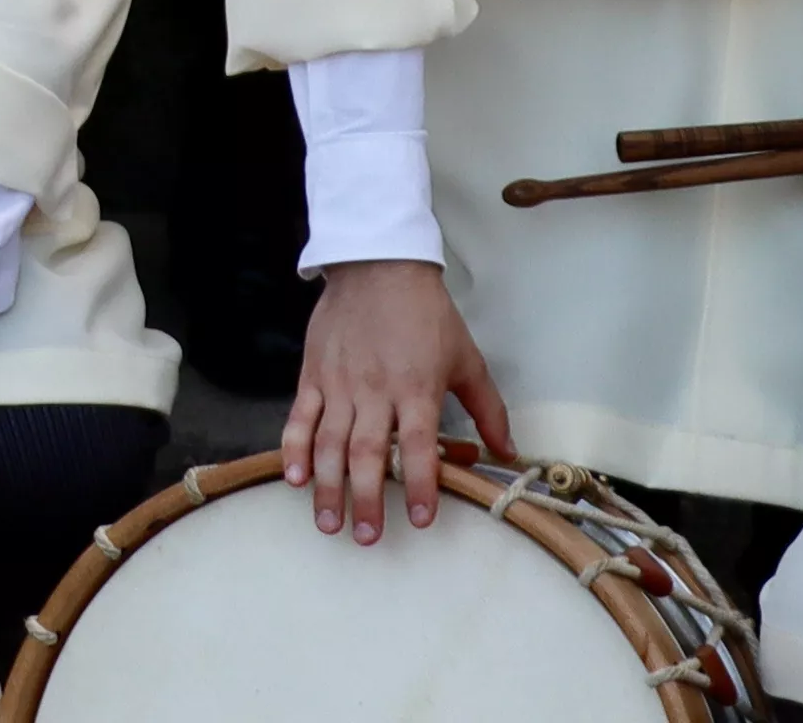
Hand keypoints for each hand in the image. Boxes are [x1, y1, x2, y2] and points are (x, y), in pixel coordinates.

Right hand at [280, 258, 501, 543]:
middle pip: (368, 453)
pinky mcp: (313, 374)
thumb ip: (488, 408)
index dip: (419, 484)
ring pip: (330, 443)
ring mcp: (340, 383)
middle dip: (366, 499)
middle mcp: (376, 390)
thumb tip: (507, 451)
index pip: (418, 446)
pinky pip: (301, 417)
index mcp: (417, 388)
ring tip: (329, 523)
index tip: (419, 519)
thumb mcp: (466, 357)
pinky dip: (294, 449)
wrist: (378, 264)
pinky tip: (295, 479)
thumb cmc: (426, 314)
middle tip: (367, 538)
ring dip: (329, 486)